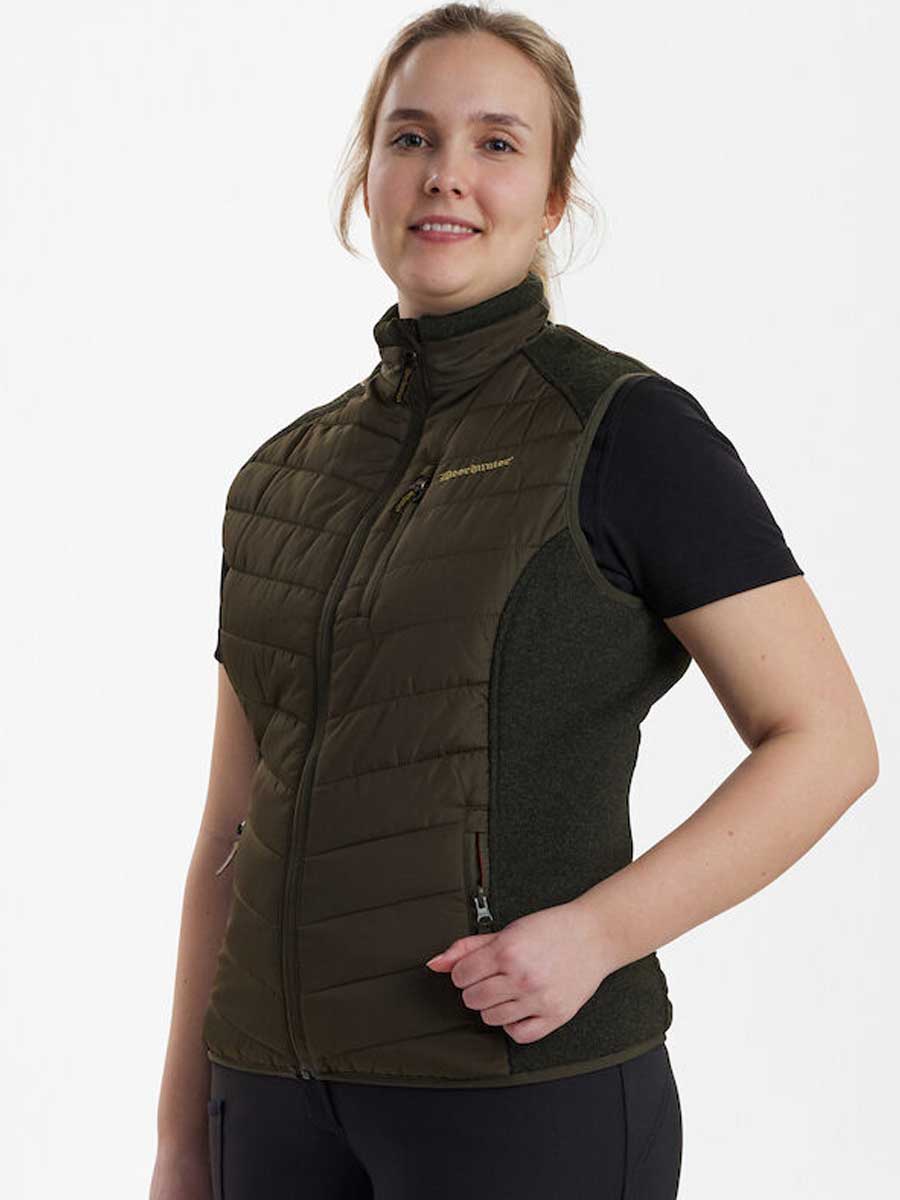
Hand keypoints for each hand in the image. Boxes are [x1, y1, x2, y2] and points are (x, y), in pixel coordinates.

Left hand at [425, 899, 610, 1043]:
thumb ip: (467, 947)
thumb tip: (435, 964)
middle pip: (472, 999)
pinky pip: (518, 1034)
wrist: (593, 936)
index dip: (464, 972)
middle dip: (477, 988)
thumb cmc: (550, 929)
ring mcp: (539, 1000)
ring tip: (507, 990)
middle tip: (493, 978)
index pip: (461, 976)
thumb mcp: (507, 930)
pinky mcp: (555, 1016)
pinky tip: (519, 1008)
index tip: (475, 968)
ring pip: (491, 1018)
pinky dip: (513, 1024)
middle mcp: (522, 977)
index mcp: (507, 951)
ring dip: (493, 1006)